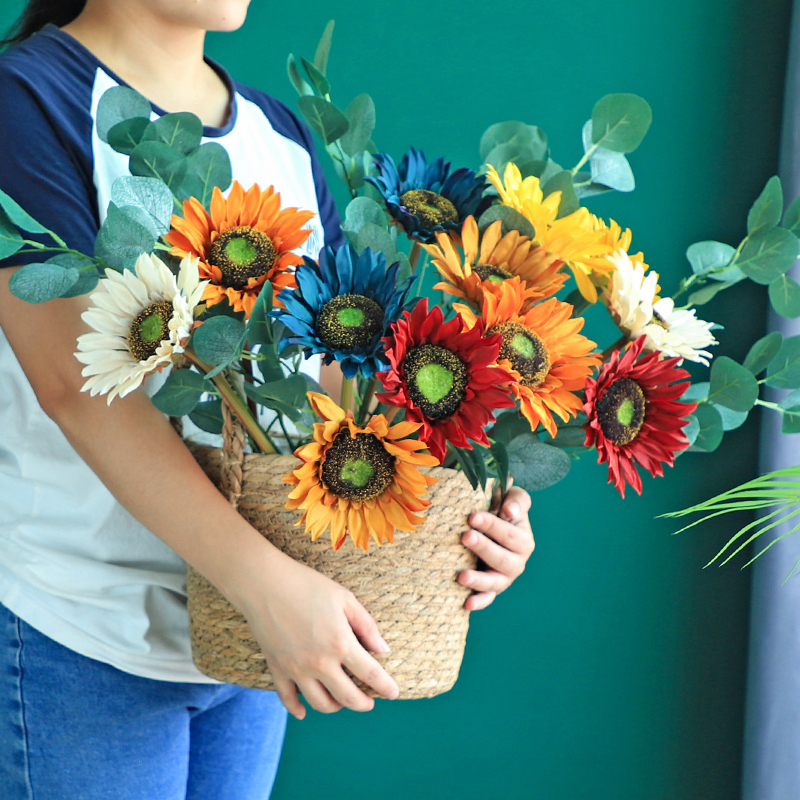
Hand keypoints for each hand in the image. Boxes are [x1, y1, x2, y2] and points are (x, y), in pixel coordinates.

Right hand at [234, 547, 399, 719]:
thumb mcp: (345, 598)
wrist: (265, 584)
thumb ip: (366, 626)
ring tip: (342, 701)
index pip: (370, 674)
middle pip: (348, 697)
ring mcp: (297, 669)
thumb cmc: (308, 585)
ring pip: (320, 703)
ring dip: (336, 707)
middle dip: (364, 704)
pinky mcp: (277, 669)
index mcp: (340, 643)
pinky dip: (296, 709)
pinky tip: (304, 712)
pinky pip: (288, 699)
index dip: (386, 686)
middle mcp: (320, 663)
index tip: (395, 693)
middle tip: (371, 703)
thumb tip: (383, 650)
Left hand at [458, 486, 533, 610]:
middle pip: (502, 559)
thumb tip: (510, 510)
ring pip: (495, 583)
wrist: (492, 526)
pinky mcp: (491, 589)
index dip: (491, 525)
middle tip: (464, 536)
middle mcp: (517, 562)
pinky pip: (487, 598)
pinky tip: (466, 604)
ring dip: (479, 580)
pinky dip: (479, 602)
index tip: (472, 516)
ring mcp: (504, 577)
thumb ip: (517, 500)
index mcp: (523, 540)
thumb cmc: (501, 508)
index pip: (508, 534)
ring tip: (461, 576)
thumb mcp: (513, 498)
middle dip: (483, 548)